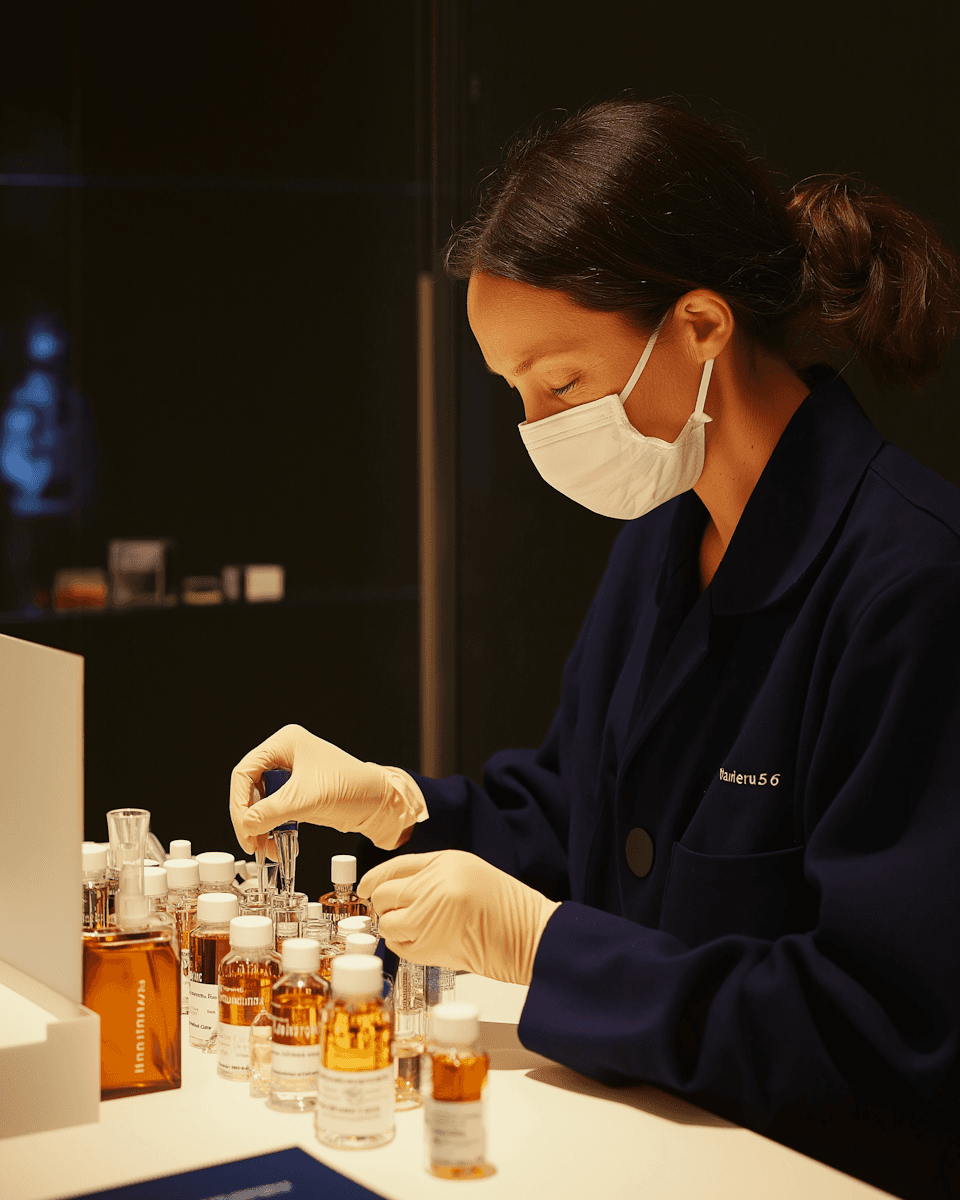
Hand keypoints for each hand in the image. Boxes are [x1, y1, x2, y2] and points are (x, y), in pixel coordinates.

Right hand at [229, 724, 427, 854]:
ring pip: (260, 802)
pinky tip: (274, 844)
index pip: (245, 771)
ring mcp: (291, 774)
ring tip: (263, 848)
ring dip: (258, 826)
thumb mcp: (308, 800)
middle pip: (250, 788)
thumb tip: (245, 824)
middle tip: (250, 842)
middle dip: (248, 818)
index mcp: (285, 743)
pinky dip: (271, 828)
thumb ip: (272, 812)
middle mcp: (285, 754)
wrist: (380, 803)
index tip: (243, 827)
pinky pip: (274, 810)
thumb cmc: (353, 787)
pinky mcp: (298, 792)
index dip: (239, 802)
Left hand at [358, 850, 560, 985]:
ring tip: (418, 928)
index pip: (395, 867)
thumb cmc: (506, 907)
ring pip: (387, 923)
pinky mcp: (432, 946)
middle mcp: (434, 885)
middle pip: (384, 894)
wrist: (530, 936)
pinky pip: (400, 946)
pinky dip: (405, 946)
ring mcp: (431, 916)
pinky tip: (425, 942)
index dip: (374, 878)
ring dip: (395, 928)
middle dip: (384, 905)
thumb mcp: (468, 872)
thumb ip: (431, 874)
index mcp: (445, 862)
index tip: (365, 887)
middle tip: (397, 911)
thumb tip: (392, 888)